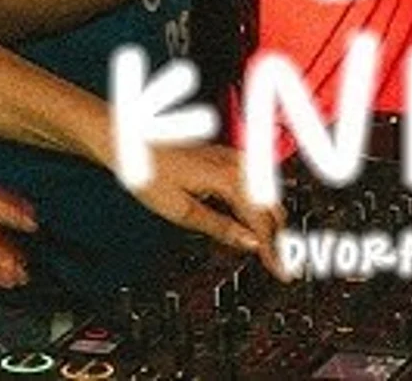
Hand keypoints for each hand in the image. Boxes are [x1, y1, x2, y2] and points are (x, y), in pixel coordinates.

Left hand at [133, 143, 287, 279]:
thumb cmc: (149, 171)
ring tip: (271, 247)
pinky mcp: (223, 154)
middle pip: (270, 205)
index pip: (261, 222)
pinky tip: (253, 217)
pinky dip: (259, 203)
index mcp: (228, 178)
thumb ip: (219, 226)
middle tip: (281, 265)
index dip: (273, 250)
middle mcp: (235, 163)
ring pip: (265, 192)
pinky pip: (253, 181)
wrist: (130, 140)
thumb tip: (250, 243)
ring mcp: (230, 156)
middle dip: (278, 236)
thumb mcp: (181, 210)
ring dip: (270, 220)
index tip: (281, 272)